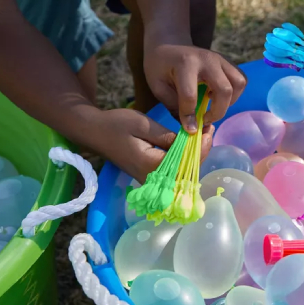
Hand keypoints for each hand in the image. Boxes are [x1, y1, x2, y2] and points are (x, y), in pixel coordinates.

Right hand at [88, 109, 213, 182]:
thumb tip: (191, 140)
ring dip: (194, 152)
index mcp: (152, 167)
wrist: (94, 132)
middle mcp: (154, 178)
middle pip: (188, 169)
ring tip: (202, 132)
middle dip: (201, 149)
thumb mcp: (144, 125)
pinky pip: (174, 169)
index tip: (209, 129)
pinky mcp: (152, 175)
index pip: (186, 161)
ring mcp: (153, 179)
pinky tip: (190, 141)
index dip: (202, 146)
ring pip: (183, 170)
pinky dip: (185, 156)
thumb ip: (168, 136)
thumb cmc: (117, 125)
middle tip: (209, 128)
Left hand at [143, 43, 246, 132]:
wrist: (169, 43)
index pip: (191, 96)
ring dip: (230, 101)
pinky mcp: (228, 62)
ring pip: (239, 84)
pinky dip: (235, 93)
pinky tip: (219, 96)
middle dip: (217, 112)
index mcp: (185, 63)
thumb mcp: (157, 86)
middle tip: (204, 119)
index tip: (189, 129)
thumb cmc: (160, 66)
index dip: (190, 117)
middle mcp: (208, 59)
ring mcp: (221, 59)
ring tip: (214, 106)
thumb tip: (191, 128)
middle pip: (224, 90)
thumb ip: (173, 105)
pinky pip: (241, 80)